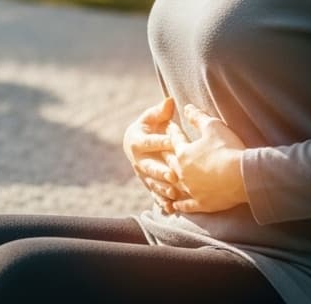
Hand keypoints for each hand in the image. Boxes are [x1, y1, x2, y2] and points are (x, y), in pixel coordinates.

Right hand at [123, 97, 189, 212]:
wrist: (137, 144)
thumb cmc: (148, 126)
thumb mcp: (151, 117)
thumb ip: (160, 111)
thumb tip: (169, 101)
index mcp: (136, 141)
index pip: (149, 141)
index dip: (160, 141)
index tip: (172, 141)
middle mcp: (137, 160)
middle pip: (149, 166)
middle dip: (160, 171)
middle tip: (173, 175)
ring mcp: (142, 174)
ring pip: (151, 183)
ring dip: (162, 189)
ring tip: (174, 192)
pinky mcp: (148, 185)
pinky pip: (154, 194)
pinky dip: (162, 202)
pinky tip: (171, 208)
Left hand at [166, 104, 249, 213]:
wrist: (242, 176)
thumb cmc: (228, 149)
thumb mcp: (213, 127)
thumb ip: (198, 117)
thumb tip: (187, 107)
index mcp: (183, 153)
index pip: (175, 139)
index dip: (173, 131)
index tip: (169, 126)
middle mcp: (182, 172)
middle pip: (171, 163)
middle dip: (166, 156)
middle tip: (162, 152)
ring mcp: (191, 189)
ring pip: (175, 186)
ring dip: (169, 183)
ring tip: (166, 180)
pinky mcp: (201, 203)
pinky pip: (186, 206)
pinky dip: (180, 205)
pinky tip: (175, 206)